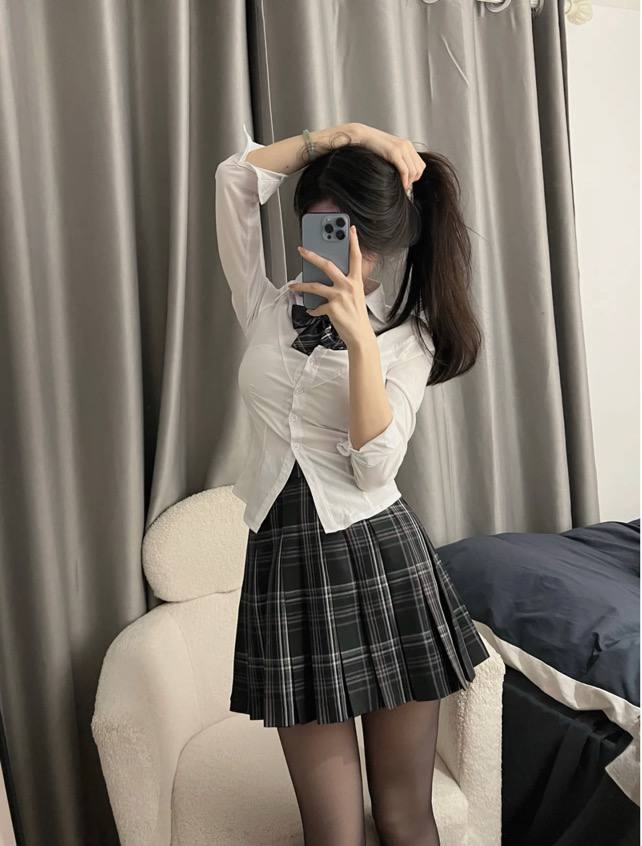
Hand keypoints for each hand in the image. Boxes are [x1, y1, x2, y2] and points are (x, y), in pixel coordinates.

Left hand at [288, 225, 374, 347]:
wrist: (360, 334)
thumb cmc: (357, 315)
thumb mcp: (356, 295)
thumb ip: (346, 284)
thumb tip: (329, 278)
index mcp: (356, 281)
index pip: (356, 257)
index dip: (353, 242)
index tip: (350, 229)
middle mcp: (348, 286)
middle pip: (327, 265)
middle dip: (312, 256)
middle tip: (302, 250)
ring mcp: (339, 296)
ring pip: (315, 286)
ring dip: (301, 286)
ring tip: (293, 286)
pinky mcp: (331, 307)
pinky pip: (317, 306)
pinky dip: (313, 309)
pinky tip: (312, 310)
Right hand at [351, 122, 425, 191]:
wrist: (363, 136)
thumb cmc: (373, 146)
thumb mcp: (390, 151)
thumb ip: (398, 158)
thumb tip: (403, 173)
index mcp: (407, 145)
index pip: (421, 164)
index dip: (416, 176)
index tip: (408, 182)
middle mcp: (407, 146)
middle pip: (419, 169)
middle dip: (413, 180)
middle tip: (405, 186)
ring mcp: (401, 148)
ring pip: (413, 171)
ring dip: (409, 182)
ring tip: (402, 186)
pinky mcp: (394, 153)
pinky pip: (405, 170)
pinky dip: (404, 181)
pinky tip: (401, 186)